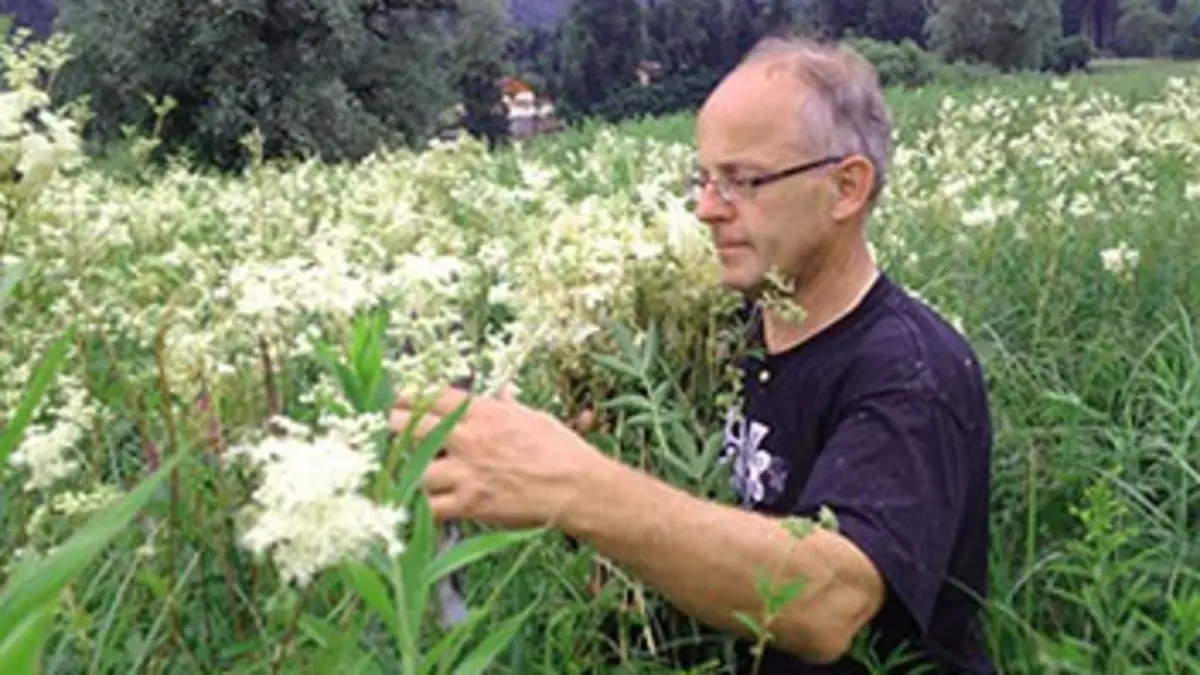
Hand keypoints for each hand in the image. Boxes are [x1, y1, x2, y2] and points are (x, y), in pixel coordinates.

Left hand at [390, 384, 607, 529]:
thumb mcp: (536, 418)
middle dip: (391, 427)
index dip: (410, 396)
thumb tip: (504, 392)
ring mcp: (467, 472)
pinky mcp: (470, 503)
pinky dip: (416, 508)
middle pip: (413, 427)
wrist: (577, 487)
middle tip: (381, 431)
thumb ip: (511, 407)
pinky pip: (430, 507)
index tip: (397, 398)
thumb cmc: (563, 450)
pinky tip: (406, 507)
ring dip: (401, 472)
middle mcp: (470, 438)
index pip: (435, 397)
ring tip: (389, 472)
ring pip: (414, 469)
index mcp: (485, 413)